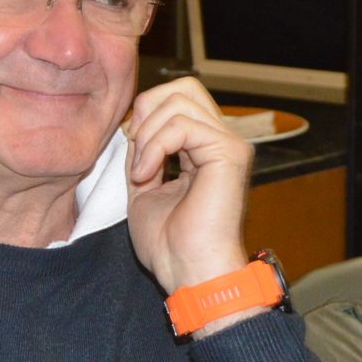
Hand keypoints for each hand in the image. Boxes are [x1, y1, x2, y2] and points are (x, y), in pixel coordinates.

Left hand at [124, 77, 251, 298]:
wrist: (188, 273)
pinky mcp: (230, 153)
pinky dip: (154, 146)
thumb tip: (133, 124)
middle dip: (146, 113)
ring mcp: (229, 145)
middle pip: (183, 88)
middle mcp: (221, 141)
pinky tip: (147, 174)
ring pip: (179, 101)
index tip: (132, 151)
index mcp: (205, 149)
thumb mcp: (144, 187)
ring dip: (147, 135)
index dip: (145, 114)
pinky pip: (181, 124)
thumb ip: (143, 152)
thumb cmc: (169, 244)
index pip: (177, 98)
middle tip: (136, 154)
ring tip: (142, 171)